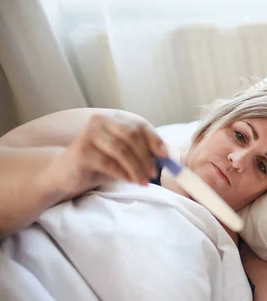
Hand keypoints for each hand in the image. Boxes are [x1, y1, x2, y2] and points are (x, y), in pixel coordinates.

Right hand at [48, 113, 167, 197]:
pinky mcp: (82, 152)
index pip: (139, 125)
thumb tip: (167, 155)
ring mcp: (89, 135)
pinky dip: (123, 174)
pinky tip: (129, 181)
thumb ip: (141, 150)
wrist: (66, 173)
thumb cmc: (98, 162)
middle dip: (146, 156)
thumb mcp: (122, 154)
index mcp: (113, 119)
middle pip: (132, 136)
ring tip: (143, 181)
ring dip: (136, 168)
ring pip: (122, 150)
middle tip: (153, 174)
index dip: (154, 140)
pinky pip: (109, 163)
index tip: (165, 156)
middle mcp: (100, 122)